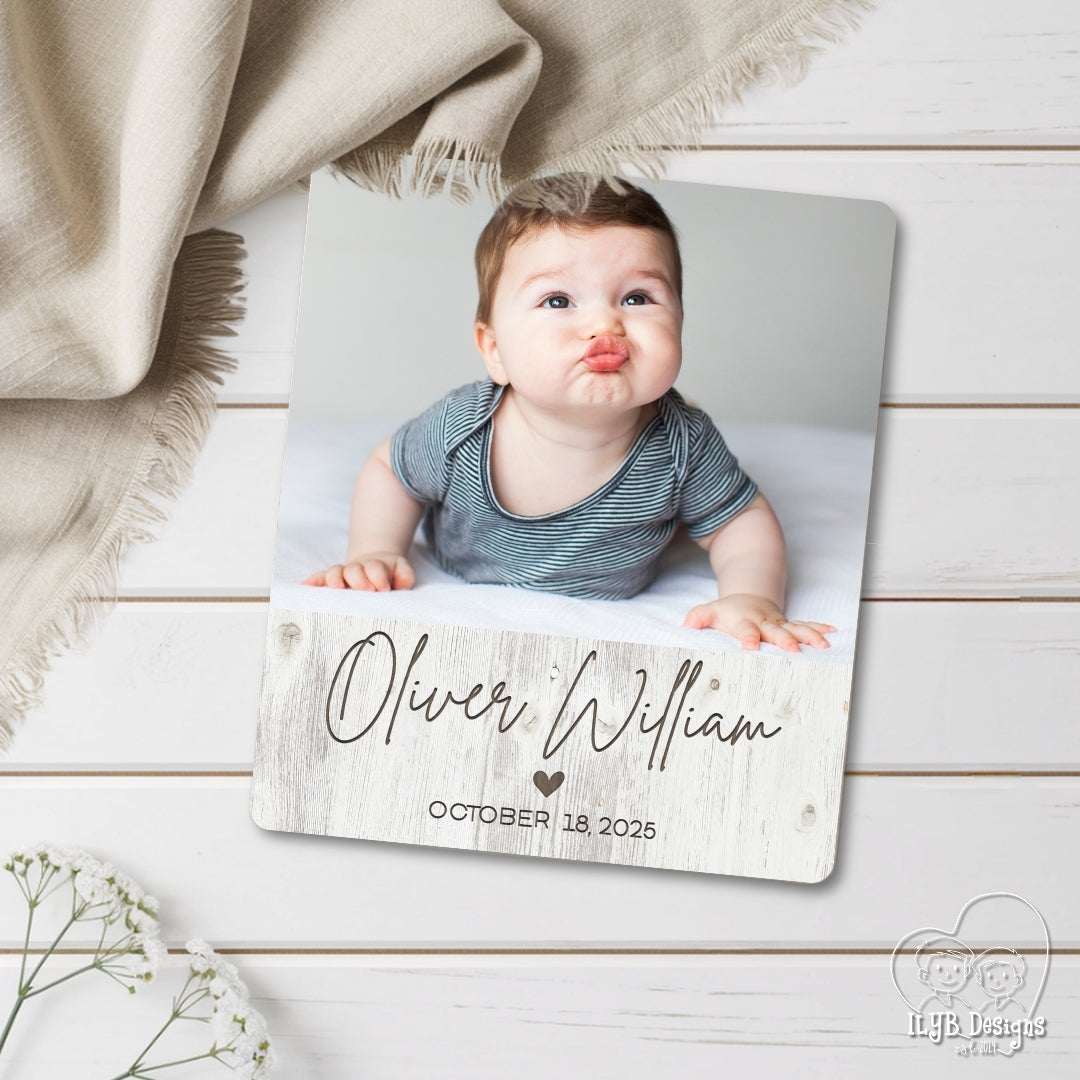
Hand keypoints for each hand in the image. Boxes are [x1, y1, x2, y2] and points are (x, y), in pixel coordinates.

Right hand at [303, 552, 415, 590]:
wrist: (376, 569)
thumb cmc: (390, 577)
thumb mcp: (402, 573)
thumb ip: (405, 576)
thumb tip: (402, 582)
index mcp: (375, 567)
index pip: (375, 569)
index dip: (378, 577)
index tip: (383, 588)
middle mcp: (356, 569)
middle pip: (353, 571)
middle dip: (358, 579)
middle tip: (366, 591)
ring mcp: (342, 574)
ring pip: (335, 573)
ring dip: (334, 580)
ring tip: (336, 588)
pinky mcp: (330, 581)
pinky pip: (319, 579)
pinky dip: (312, 582)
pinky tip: (304, 586)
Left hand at [682, 593, 834, 651]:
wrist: (747, 600)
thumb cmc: (727, 613)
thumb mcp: (709, 612)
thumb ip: (698, 617)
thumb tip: (686, 625)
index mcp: (744, 620)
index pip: (745, 629)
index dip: (747, 637)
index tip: (750, 647)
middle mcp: (764, 622)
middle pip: (775, 631)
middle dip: (784, 640)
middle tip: (793, 650)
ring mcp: (779, 623)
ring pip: (796, 628)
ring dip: (809, 636)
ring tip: (822, 645)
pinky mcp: (790, 624)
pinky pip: (807, 626)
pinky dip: (819, 629)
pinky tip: (832, 634)